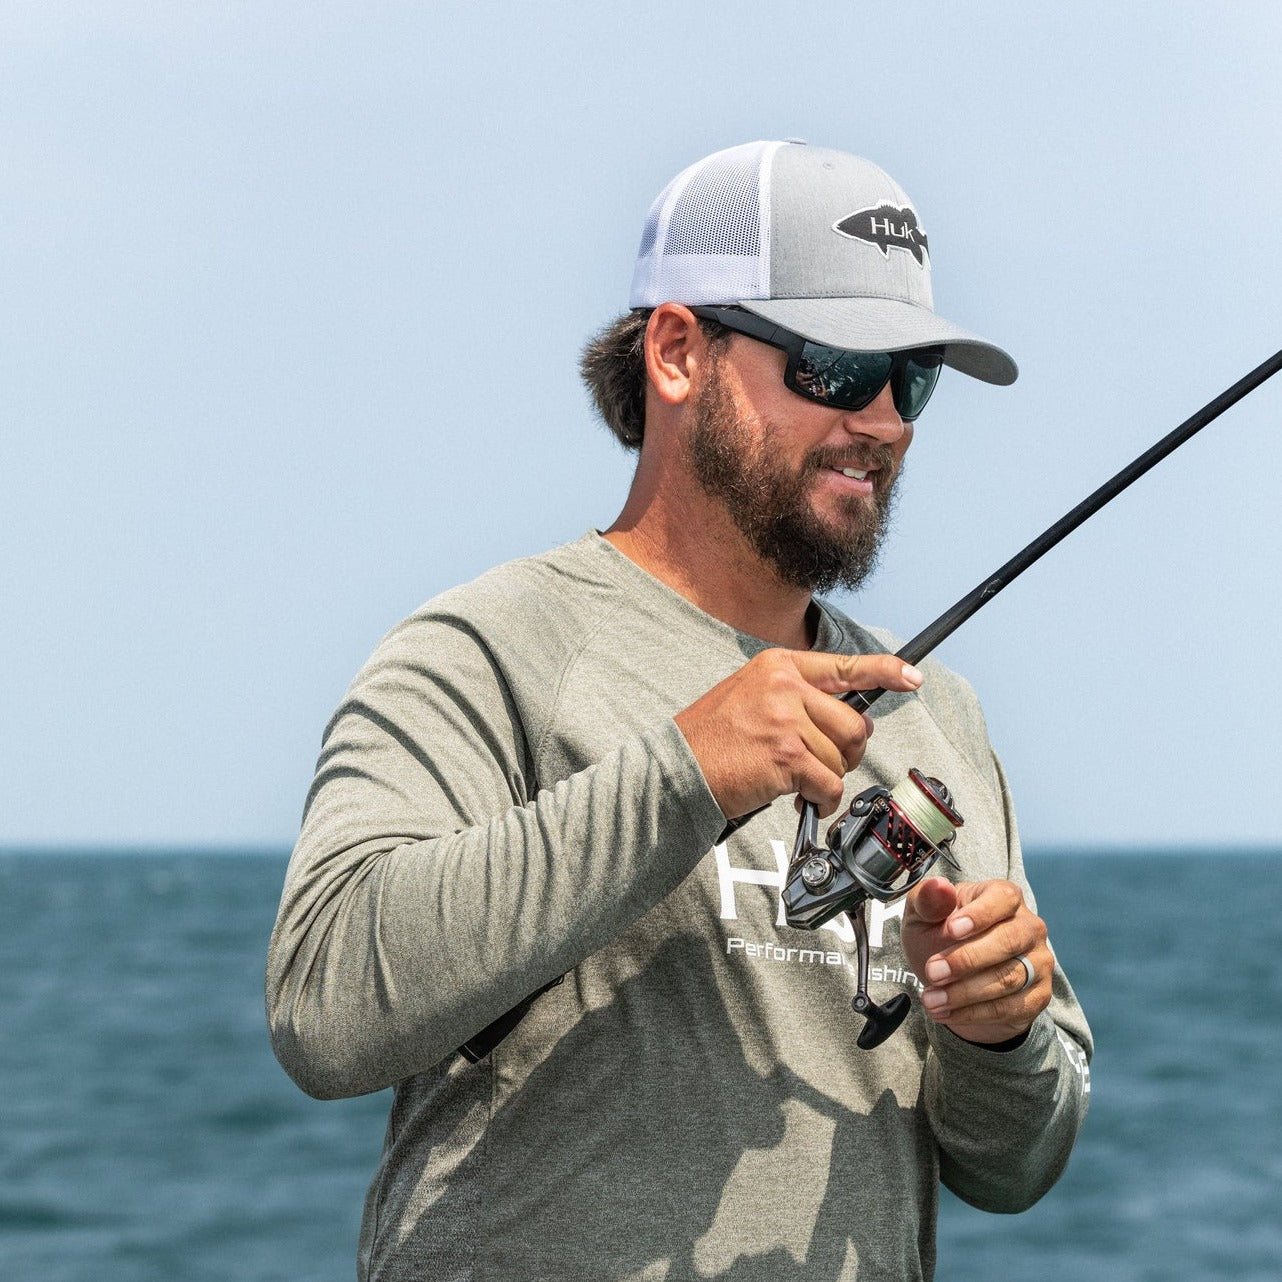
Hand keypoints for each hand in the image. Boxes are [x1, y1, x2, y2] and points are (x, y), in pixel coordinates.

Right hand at [674, 649, 922, 820]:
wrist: (676, 770)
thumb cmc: (712, 740)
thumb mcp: (751, 697)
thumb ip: (799, 701)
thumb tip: (857, 723)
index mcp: (779, 665)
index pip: (844, 665)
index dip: (886, 671)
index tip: (912, 677)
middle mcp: (784, 686)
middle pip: (853, 724)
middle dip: (846, 753)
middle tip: (820, 765)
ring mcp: (786, 720)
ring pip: (841, 758)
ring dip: (824, 779)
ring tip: (792, 780)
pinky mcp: (787, 757)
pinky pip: (829, 786)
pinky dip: (821, 801)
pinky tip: (799, 799)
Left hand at [901, 877, 1051, 1044]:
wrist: (952, 980)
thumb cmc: (938, 936)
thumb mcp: (923, 916)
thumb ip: (928, 900)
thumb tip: (938, 886)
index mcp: (1004, 896)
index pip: (1003, 898)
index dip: (979, 914)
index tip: (950, 930)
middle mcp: (1029, 927)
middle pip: (1008, 941)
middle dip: (966, 959)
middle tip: (931, 972)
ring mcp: (1038, 962)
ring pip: (1008, 978)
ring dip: (965, 992)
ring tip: (930, 999)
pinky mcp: (1038, 995)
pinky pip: (1010, 1006)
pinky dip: (973, 1013)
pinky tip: (945, 1012)